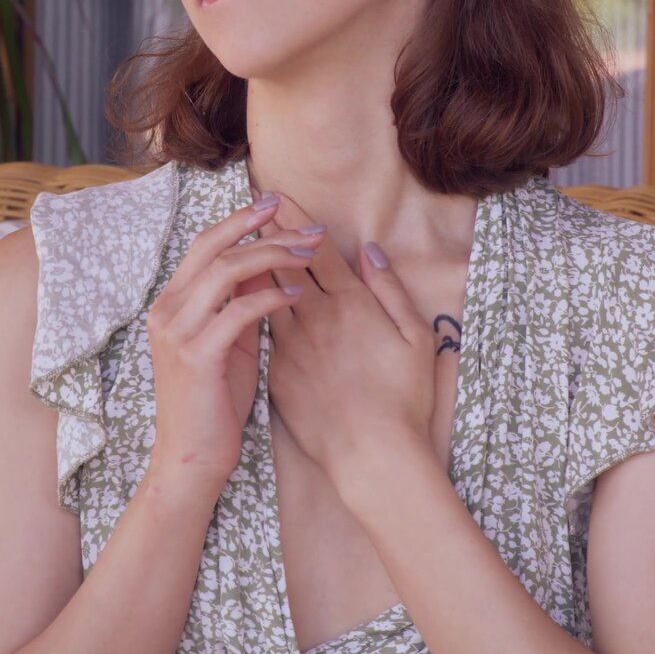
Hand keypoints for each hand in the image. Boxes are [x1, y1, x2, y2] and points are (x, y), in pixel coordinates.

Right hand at [145, 195, 327, 500]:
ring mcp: (178, 331)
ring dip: (274, 256)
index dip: (241, 220)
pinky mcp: (197, 355)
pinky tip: (300, 295)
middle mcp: (167, 310)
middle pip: (215, 247)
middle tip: (305, 223)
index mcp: (171, 303)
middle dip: (262, 228)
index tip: (277, 204)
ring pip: (227, 271)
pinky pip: (239, 311)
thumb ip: (239, 302)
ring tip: (310, 254)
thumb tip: (264, 262)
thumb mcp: (229, 343)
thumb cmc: (214, 403)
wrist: (191, 459)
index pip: (205, 244)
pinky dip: (273, 297)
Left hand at [259, 193, 437, 493]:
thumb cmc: (403, 399)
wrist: (372, 455)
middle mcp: (316, 319)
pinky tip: (241, 295)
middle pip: (283, 264)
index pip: (317, 251)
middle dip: (267, 232)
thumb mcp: (415, 339)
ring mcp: (292, 346)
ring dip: (252, 265)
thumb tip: (370, 253)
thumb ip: (390, 291)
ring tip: (239, 242)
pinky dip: (249, 306)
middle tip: (250, 206)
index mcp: (352, 305)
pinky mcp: (278, 372)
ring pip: (264, 293)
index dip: (296, 221)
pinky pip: (261, 330)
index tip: (279, 198)